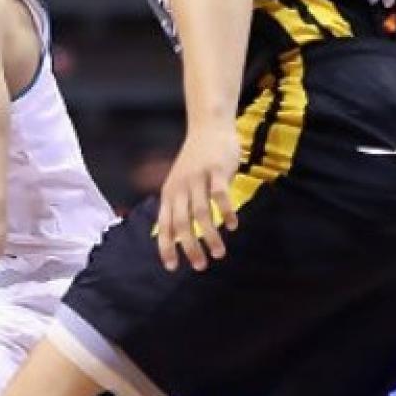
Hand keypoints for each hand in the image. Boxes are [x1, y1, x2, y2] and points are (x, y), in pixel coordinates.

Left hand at [155, 125, 241, 271]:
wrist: (208, 128)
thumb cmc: (195, 162)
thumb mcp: (180, 184)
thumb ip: (180, 207)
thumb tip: (179, 238)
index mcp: (169, 193)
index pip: (164, 225)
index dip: (166, 247)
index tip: (172, 268)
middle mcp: (180, 187)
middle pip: (181, 223)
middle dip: (190, 247)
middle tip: (201, 266)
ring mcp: (198, 178)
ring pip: (201, 213)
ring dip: (210, 236)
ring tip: (220, 253)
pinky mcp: (216, 171)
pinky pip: (221, 196)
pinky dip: (226, 213)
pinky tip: (232, 226)